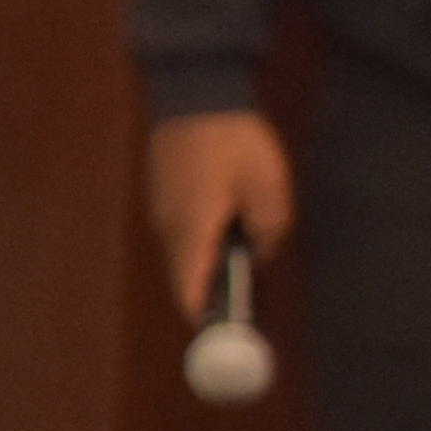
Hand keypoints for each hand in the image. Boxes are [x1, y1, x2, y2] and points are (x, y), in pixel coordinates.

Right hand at [148, 109, 296, 322]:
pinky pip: (181, 228)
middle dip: (212, 293)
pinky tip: (228, 225)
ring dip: (208, 262)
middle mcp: (168, 225)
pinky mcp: (163, 189)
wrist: (195, 90)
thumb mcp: (269, 187)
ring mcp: (161, 206)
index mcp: (193, 231)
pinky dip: (201, 239)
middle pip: (185, 274)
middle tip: (245, 304)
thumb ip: (269, 229)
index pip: (189, 291)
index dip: (205, 319)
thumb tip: (261, 252)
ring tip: (244, 260)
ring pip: (184, 250)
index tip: (224, 340)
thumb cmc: (233, 141)